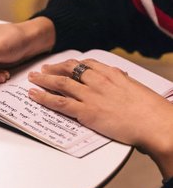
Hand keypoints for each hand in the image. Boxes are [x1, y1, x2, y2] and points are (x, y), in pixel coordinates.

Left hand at [27, 58, 172, 179]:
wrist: (155, 123)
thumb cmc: (150, 110)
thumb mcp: (135, 88)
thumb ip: (122, 82)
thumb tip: (119, 78)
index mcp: (111, 74)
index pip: (85, 64)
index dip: (70, 64)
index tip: (62, 64)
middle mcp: (97, 81)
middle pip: (69, 70)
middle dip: (53, 69)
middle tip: (42, 69)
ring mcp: (90, 96)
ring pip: (60, 83)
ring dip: (43, 80)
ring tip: (32, 78)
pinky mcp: (85, 112)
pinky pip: (58, 102)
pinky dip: (43, 97)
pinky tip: (33, 94)